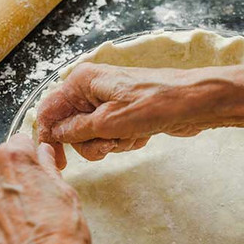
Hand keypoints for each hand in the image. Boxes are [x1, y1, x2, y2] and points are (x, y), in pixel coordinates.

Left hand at [0, 133, 91, 243]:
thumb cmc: (60, 234)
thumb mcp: (65, 192)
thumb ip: (48, 168)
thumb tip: (44, 155)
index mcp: (13, 158)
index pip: (19, 140)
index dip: (32, 155)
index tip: (38, 165)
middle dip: (8, 168)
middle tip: (28, 187)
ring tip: (18, 208)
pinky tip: (9, 225)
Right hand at [37, 63, 209, 167]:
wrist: (195, 103)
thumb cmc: (155, 103)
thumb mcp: (108, 122)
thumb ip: (76, 130)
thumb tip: (55, 134)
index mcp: (82, 82)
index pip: (49, 111)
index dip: (49, 137)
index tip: (59, 162)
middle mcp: (92, 89)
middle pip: (70, 127)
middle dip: (90, 142)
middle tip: (109, 144)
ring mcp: (109, 102)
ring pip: (92, 135)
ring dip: (110, 144)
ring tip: (130, 137)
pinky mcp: (124, 114)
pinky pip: (111, 136)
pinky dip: (124, 141)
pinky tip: (141, 135)